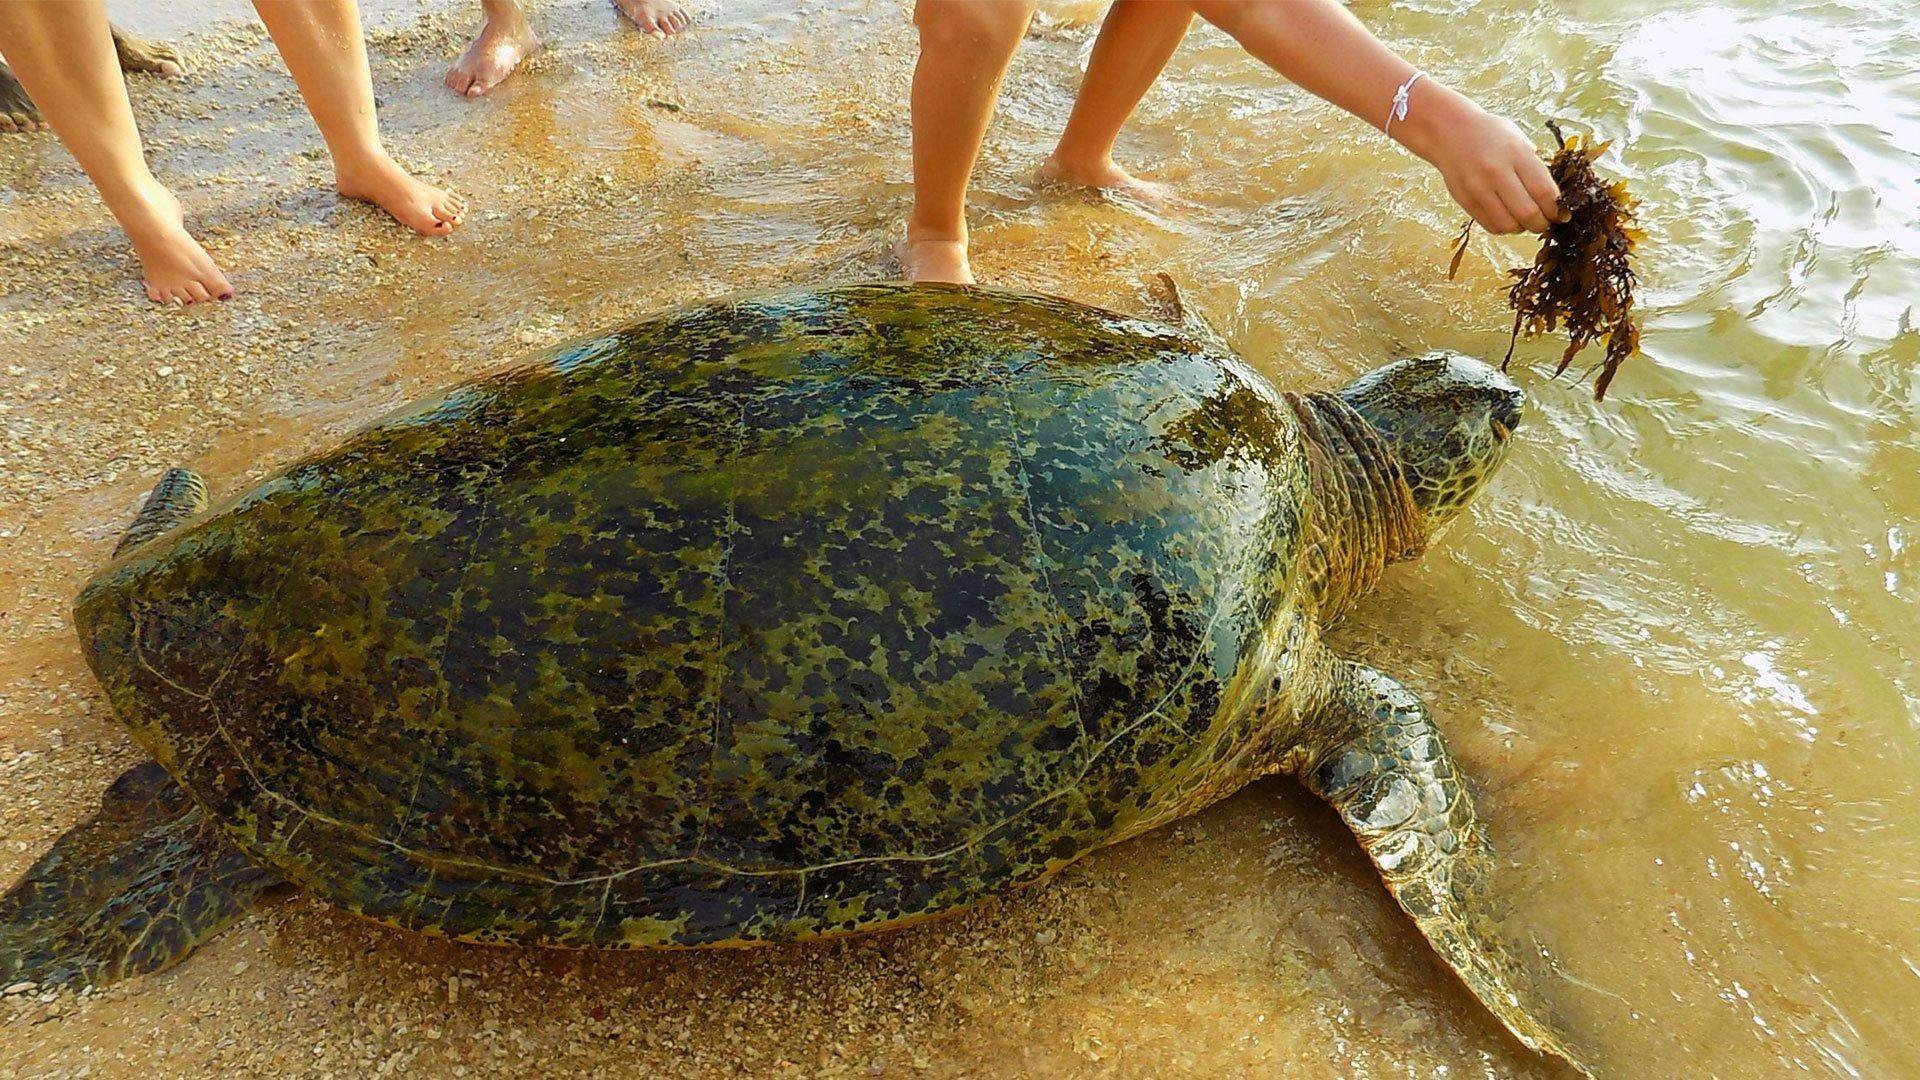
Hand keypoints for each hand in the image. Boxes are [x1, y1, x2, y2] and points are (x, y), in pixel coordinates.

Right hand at [1395, 85, 1563, 233]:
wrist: (1451, 132)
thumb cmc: (1492, 135)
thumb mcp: (1520, 141)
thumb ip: (1535, 168)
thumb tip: (1553, 201)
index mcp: (1517, 154)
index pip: (1545, 192)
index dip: (1556, 210)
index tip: (1560, 214)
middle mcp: (1497, 172)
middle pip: (1528, 213)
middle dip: (1541, 223)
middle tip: (1544, 222)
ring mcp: (1478, 188)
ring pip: (1508, 225)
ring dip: (1521, 228)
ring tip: (1523, 220)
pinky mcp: (1465, 200)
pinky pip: (1490, 226)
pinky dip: (1503, 227)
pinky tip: (1506, 217)